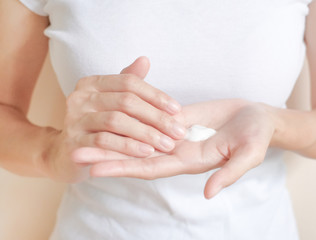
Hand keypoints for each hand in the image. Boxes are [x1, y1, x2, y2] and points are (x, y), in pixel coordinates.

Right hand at [45, 56, 185, 181]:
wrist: (68, 154)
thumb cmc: (97, 125)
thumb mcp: (112, 102)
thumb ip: (127, 83)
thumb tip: (145, 60)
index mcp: (92, 83)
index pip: (129, 82)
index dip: (155, 95)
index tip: (177, 109)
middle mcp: (80, 97)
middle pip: (126, 101)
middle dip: (156, 117)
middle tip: (178, 132)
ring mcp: (74, 120)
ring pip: (116, 121)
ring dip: (145, 133)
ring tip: (167, 144)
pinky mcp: (73, 143)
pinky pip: (104, 142)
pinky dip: (127, 147)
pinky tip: (146, 153)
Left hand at [90, 102, 275, 198]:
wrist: (260, 118)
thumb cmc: (258, 137)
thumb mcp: (248, 155)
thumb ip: (228, 173)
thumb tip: (208, 194)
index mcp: (190, 161)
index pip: (151, 167)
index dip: (124, 168)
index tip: (95, 169)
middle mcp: (177, 150)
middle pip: (136, 153)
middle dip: (107, 154)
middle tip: (75, 152)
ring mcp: (176, 134)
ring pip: (138, 135)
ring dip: (113, 134)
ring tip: (85, 131)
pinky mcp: (178, 117)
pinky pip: (150, 116)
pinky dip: (132, 117)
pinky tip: (113, 113)